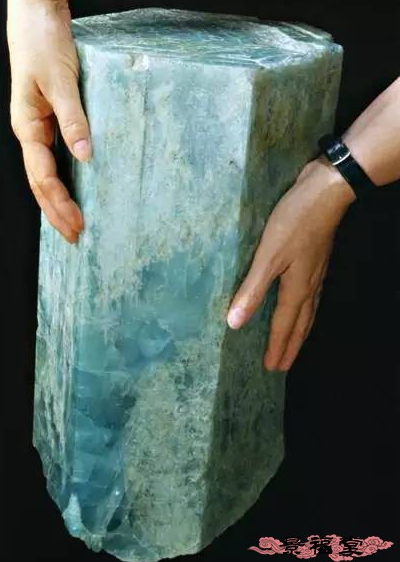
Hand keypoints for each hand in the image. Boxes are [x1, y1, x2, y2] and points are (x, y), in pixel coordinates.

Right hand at [7, 0, 89, 242]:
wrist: (38, 15)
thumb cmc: (43, 43)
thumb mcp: (61, 81)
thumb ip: (74, 119)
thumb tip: (86, 157)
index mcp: (28, 127)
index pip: (43, 178)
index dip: (60, 205)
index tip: (78, 226)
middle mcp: (32, 132)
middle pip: (42, 184)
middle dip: (57, 213)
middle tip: (77, 239)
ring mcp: (40, 128)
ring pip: (47, 175)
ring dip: (60, 201)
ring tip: (74, 225)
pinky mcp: (52, 120)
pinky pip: (56, 159)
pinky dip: (66, 180)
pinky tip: (78, 191)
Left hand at [226, 158, 355, 371]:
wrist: (326, 192)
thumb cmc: (294, 223)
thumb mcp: (268, 257)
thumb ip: (252, 290)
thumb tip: (235, 323)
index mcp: (296, 289)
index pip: (283, 326)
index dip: (276, 347)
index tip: (271, 369)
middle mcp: (309, 286)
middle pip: (300, 325)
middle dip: (290, 346)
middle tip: (284, 366)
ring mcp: (316, 273)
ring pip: (308, 312)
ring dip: (300, 331)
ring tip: (294, 343)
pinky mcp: (317, 260)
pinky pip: (311, 297)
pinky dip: (305, 311)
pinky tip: (302, 304)